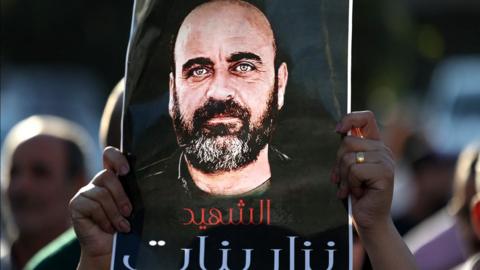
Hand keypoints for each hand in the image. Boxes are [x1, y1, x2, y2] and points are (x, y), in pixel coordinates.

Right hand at [69, 147, 131, 267]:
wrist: (110, 248)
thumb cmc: (125, 225)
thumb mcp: (133, 206)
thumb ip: (134, 192)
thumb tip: (147, 180)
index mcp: (112, 178)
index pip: (109, 155)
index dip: (116, 157)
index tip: (126, 170)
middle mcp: (97, 182)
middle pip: (107, 176)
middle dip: (121, 195)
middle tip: (128, 211)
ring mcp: (85, 192)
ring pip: (102, 194)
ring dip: (114, 213)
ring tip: (121, 226)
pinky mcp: (76, 204)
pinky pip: (92, 206)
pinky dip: (104, 219)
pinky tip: (108, 227)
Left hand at [333, 111, 417, 269]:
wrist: (368, 219)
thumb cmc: (356, 194)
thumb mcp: (347, 168)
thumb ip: (346, 151)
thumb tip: (339, 131)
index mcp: (374, 145)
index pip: (366, 118)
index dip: (350, 119)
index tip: (338, 130)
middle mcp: (383, 150)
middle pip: (347, 141)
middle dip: (338, 162)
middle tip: (343, 180)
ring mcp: (386, 161)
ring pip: (349, 157)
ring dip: (344, 177)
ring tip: (351, 189)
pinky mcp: (385, 173)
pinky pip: (355, 170)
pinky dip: (351, 184)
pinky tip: (358, 193)